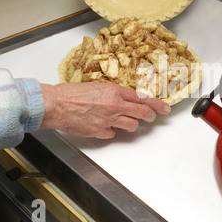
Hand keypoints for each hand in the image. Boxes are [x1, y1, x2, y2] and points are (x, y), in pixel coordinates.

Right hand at [40, 82, 170, 138]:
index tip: (165, 108)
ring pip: (132, 126)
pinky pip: (113, 134)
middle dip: (150, 116)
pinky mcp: (100, 131)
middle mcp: (115, 105)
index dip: (156, 104)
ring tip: (123, 121)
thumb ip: (113, 94)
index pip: (143, 98)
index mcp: (115, 91)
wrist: (56, 104)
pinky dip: (111, 132)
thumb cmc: (71, 93)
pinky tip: (104, 126)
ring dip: (130, 125)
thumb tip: (124, 100)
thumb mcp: (97, 87)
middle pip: (142, 113)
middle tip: (152, 117)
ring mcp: (108, 120)